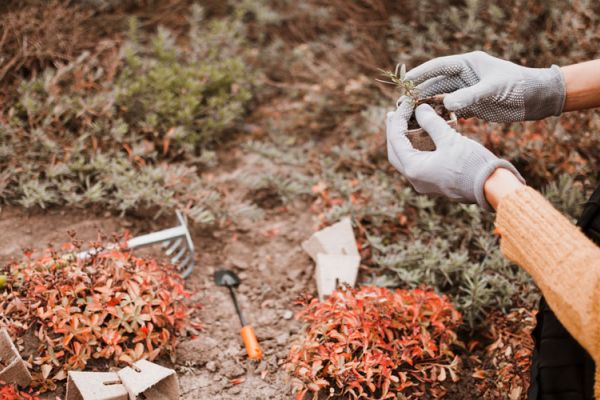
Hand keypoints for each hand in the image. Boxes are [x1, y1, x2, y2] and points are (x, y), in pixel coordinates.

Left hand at [386, 101, 523, 210]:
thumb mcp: (450, 139)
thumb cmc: (471, 163)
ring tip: (406, 122)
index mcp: (414, 169)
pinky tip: (421, 136)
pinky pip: (418, 162)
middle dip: (394, 131)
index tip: (405, 103)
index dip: (398, 118)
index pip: (395, 139)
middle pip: (395, 151)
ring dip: (404, 140)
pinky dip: (416, 148)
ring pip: (406, 158)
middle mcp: (414, 178)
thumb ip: (431, 123)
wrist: (491, 187)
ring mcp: (423, 182)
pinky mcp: (433, 182)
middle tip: (394, 114)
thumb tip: (420, 109)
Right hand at [405, 51, 564, 121]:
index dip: (421, 74)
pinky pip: (450, 111)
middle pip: (435, 85)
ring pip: (440, 99)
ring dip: (426, 107)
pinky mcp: (471, 106)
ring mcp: (467, 92)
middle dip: (418, 94)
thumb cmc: (519, 86)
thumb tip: (446, 104)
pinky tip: (428, 125)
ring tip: (409, 117)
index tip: (405, 82)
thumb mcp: (494, 89)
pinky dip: (440, 117)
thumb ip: (470, 96)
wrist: (538, 99)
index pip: (439, 67)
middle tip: (402, 105)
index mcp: (468, 64)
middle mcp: (464, 77)